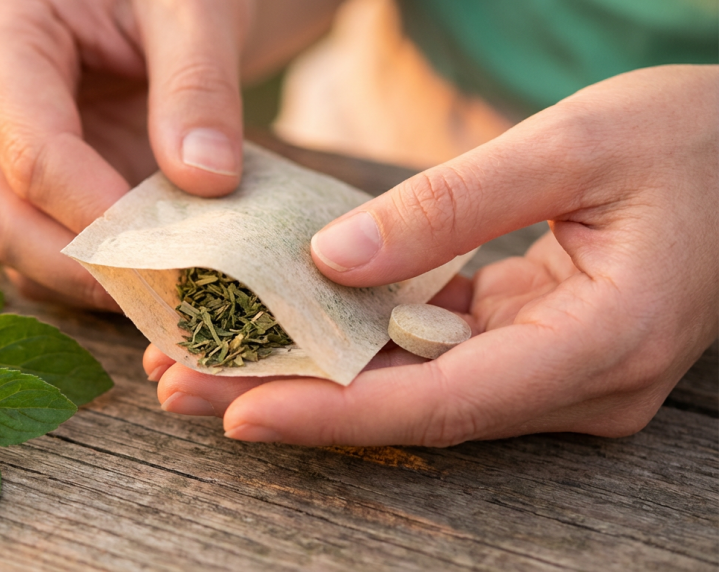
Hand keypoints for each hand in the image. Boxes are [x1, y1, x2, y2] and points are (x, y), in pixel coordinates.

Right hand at [0, 0, 252, 309]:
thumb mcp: (193, 9)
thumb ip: (199, 85)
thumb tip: (206, 181)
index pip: (32, 154)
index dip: (99, 217)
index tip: (171, 253)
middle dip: (82, 269)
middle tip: (168, 293)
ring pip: (10, 246)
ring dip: (84, 283)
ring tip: (166, 289)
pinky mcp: (11, 183)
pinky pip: (34, 251)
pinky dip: (87, 277)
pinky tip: (148, 277)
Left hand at [145, 65, 718, 445]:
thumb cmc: (688, 139)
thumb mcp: (571, 146)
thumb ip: (450, 207)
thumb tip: (331, 262)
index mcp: (602, 342)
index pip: (444, 400)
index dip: (334, 411)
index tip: (237, 409)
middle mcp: (579, 383)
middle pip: (412, 408)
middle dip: (294, 398)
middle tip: (180, 385)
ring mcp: (558, 373)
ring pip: (415, 389)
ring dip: (313, 374)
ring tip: (205, 358)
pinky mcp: (536, 348)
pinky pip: (436, 357)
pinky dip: (360, 344)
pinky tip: (288, 326)